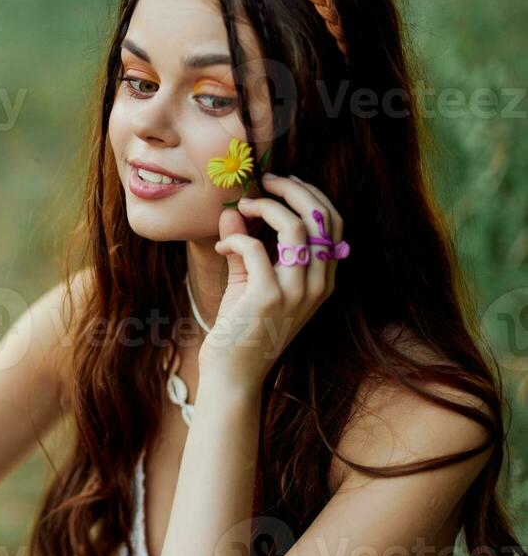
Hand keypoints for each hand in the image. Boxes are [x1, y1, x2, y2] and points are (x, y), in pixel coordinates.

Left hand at [202, 173, 343, 386]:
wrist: (233, 374)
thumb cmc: (242, 329)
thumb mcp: (250, 283)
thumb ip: (247, 246)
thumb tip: (234, 210)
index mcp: (322, 280)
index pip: (334, 223)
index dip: (312, 195)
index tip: (283, 183)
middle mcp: (317, 285)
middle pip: (321, 218)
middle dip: (293, 190)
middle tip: (265, 181)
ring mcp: (296, 292)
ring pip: (294, 226)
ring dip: (264, 207)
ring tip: (241, 208)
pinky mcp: (267, 297)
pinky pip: (255, 248)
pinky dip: (235, 239)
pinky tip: (222, 247)